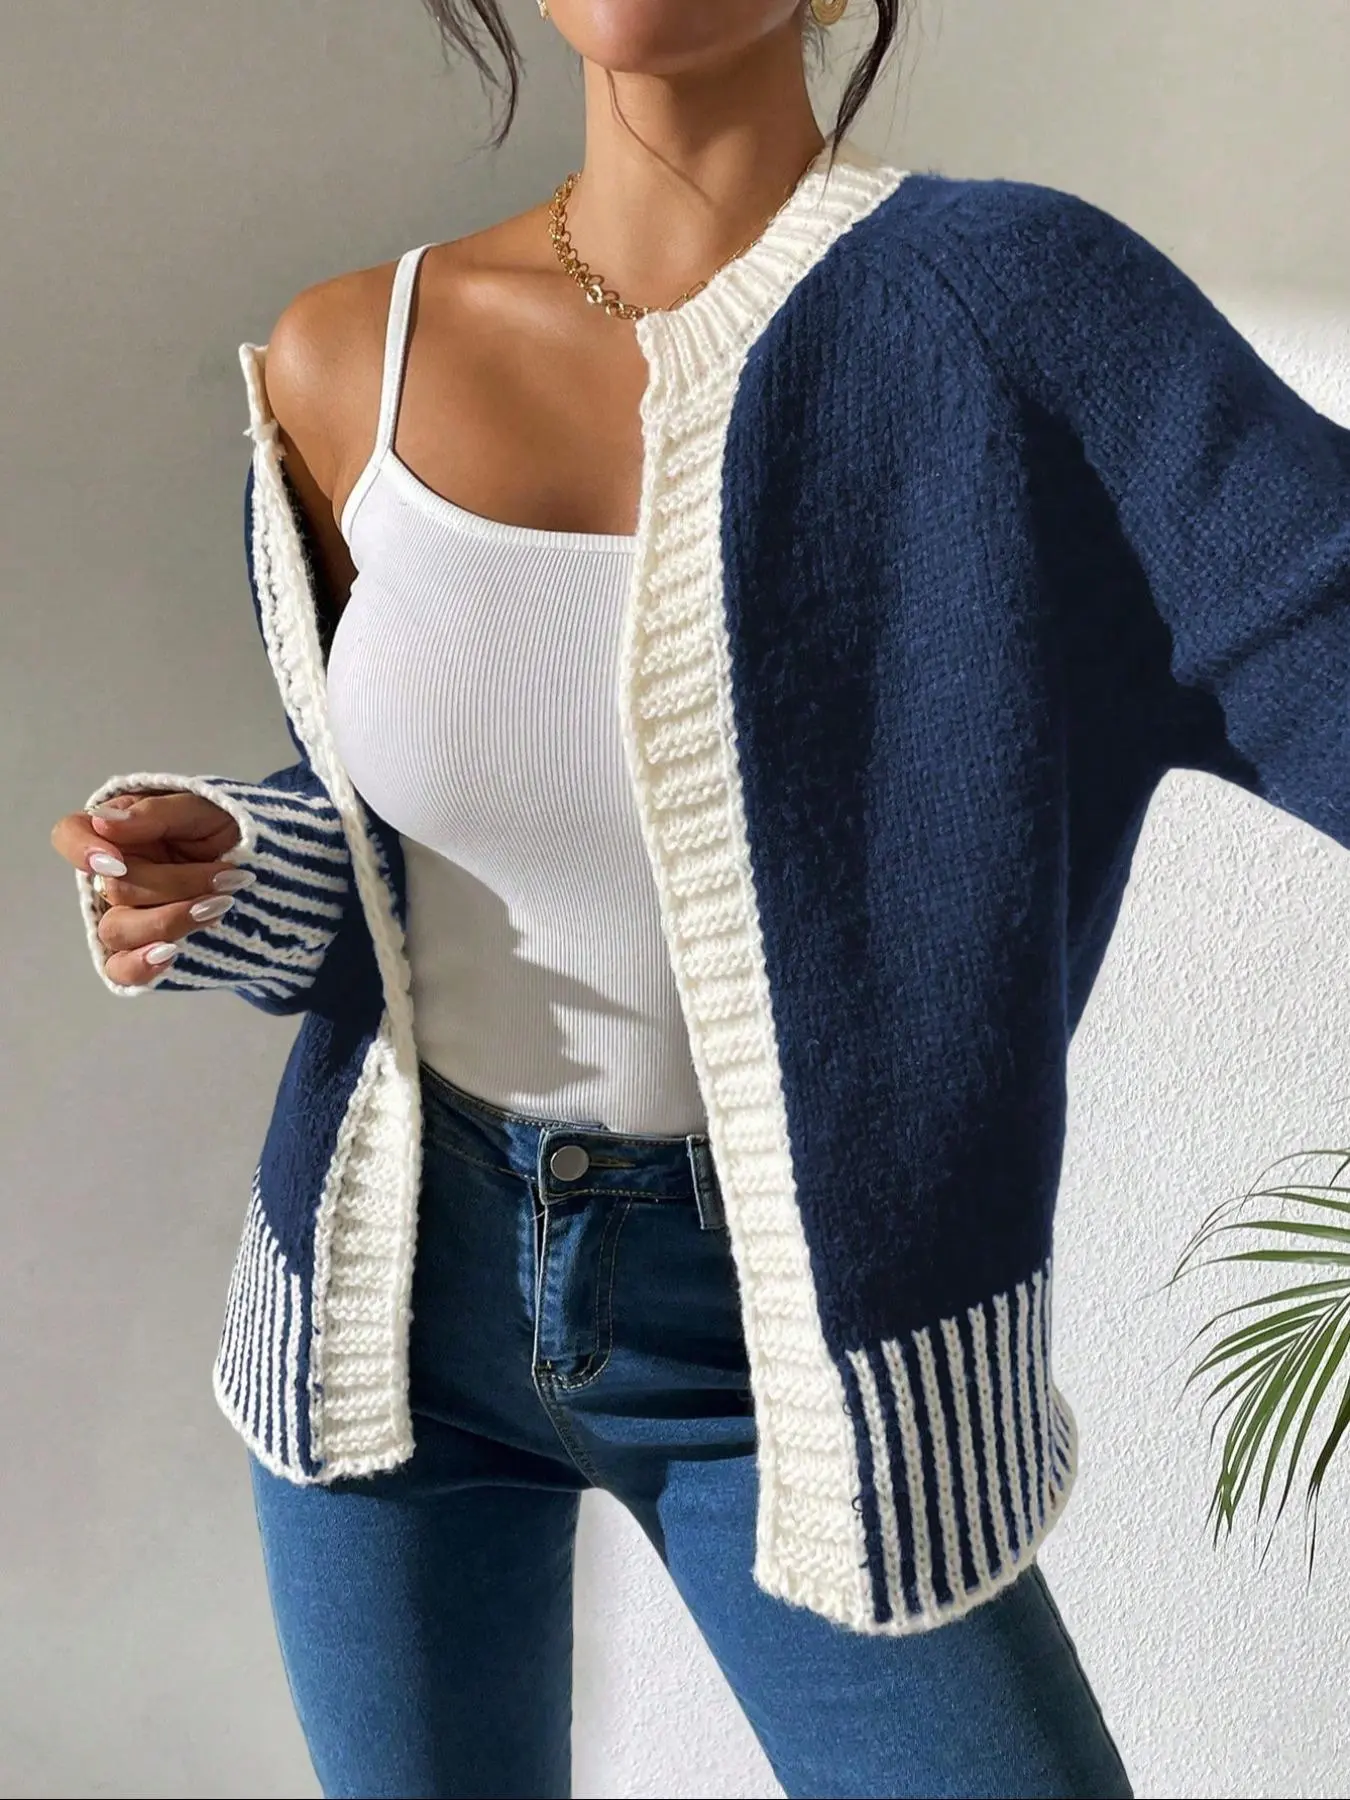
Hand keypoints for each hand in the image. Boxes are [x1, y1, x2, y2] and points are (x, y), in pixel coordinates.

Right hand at [51, 791, 252, 985]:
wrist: (266, 868)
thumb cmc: (226, 829)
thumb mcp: (202, 808)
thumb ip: (154, 813)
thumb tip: (105, 821)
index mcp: (116, 831)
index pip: (70, 835)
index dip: (84, 850)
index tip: (118, 861)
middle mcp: (113, 874)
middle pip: (114, 889)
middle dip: (177, 883)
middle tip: (229, 877)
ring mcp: (125, 915)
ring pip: (119, 930)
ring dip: (172, 919)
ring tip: (221, 906)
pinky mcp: (142, 950)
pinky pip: (122, 970)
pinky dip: (143, 965)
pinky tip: (173, 953)